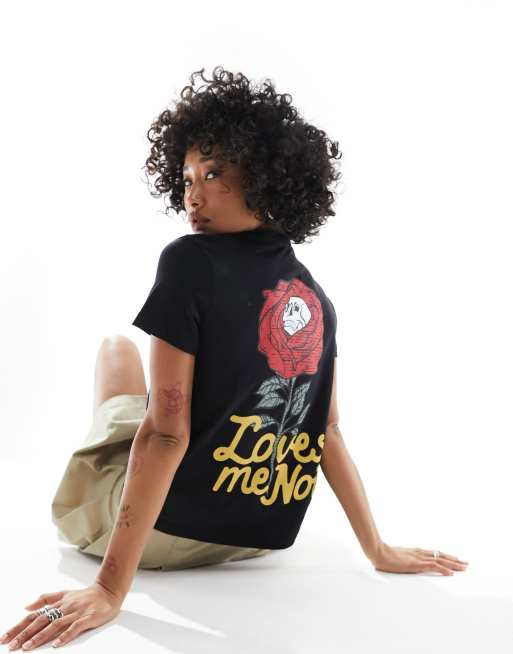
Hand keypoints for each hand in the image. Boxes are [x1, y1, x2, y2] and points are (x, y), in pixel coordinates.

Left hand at [0, 583, 122, 649]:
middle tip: (11, 646)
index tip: (5, 638)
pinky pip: (76, 627)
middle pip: (41, 620)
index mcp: (58, 603)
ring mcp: (76, 612)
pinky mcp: (89, 617)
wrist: (108, 591)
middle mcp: (65, 607)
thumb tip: (26, 606)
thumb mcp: (64, 593)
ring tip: (28, 647)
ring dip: (41, 636)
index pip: (34, 615)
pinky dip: (65, 635)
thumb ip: (46, 598)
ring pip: (56, 624)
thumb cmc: (85, 595)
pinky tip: (56, 644)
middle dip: (25, 634)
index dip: (19, 626)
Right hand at [371, 542, 468, 575]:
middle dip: (454, 560)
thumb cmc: (384, 554)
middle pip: (441, 555)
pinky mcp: (417, 564)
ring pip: (441, 560)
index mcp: (415, 552)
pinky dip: (444, 569)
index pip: (434, 553)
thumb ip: (402, 559)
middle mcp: (420, 553)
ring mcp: (419, 558)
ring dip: (454, 564)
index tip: (454, 559)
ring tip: (464, 567)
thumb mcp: (396, 557)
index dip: (445, 556)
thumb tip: (403, 562)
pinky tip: (451, 573)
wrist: (379, 551)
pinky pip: (434, 566)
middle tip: (466, 563)